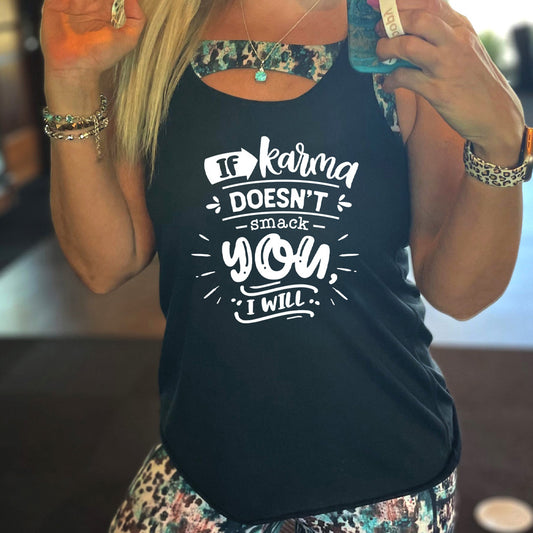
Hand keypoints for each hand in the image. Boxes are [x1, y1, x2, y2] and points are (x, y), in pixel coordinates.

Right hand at [40, 0, 145, 78]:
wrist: (75, 66)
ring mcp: (71, 3)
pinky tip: (76, 0)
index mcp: (104, 9)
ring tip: (89, 2)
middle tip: (99, 1)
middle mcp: (89, 4)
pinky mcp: (54, 3)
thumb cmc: (101, 57)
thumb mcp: (128, 40)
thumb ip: (137, 19)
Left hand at [375, 0, 524, 165]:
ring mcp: (446, 66)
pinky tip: (387, 84)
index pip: (431, 2)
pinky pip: (404, 78)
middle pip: (418, 18)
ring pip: (408, 46)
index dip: (402, 3)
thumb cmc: (475, 81)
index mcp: (461, 28)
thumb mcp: (466, 47)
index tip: (383, 6)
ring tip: (381, 55)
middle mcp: (455, 42)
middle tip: (380, 31)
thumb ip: (444, 32)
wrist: (495, 113)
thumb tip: (413, 23)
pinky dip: (390, 80)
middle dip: (392, 22)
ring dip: (386, 49)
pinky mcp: (437, 91)